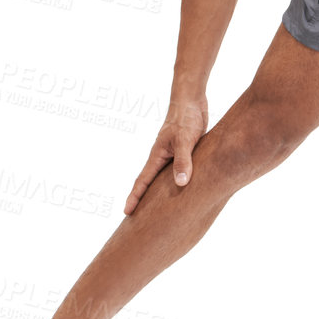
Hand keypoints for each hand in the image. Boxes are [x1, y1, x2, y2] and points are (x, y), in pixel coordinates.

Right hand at [124, 97, 208, 215]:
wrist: (192, 100)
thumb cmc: (186, 118)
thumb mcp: (185, 140)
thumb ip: (183, 160)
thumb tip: (180, 183)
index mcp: (157, 156)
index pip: (143, 181)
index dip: (135, 197)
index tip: (126, 213)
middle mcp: (162, 157)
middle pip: (149, 182)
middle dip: (143, 199)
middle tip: (137, 218)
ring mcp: (172, 154)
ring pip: (164, 178)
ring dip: (160, 192)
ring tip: (159, 209)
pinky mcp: (184, 151)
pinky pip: (178, 170)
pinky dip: (177, 181)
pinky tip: (182, 188)